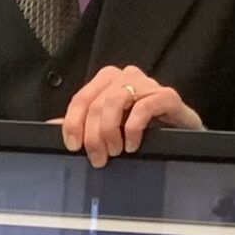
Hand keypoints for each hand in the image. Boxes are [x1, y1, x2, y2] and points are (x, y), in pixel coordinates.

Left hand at [59, 64, 202, 167]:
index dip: (73, 122)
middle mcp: (126, 75)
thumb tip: (51, 127)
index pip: (81, 98)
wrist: (182, 132)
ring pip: (116, 100)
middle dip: (93, 134)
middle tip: (97, 158)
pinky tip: (132, 144)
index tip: (73, 146)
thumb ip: (83, 125)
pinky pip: (144, 107)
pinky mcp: (167, 95)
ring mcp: (147, 83)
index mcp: (107, 80)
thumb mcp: (109, 127)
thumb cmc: (144, 129)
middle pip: (97, 102)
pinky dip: (133, 128)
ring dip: (110, 130)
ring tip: (115, 151)